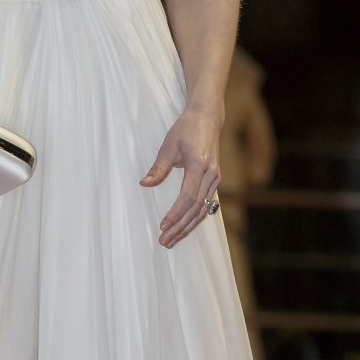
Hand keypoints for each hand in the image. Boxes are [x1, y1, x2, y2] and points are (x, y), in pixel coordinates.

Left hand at [141, 104, 221, 247]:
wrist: (208, 118)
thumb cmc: (186, 129)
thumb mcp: (168, 145)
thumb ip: (158, 167)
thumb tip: (145, 184)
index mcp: (199, 166)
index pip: (187, 197)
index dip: (175, 213)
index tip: (163, 225)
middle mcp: (211, 175)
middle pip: (195, 208)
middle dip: (180, 227)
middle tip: (164, 241)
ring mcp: (215, 178)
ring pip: (202, 210)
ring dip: (187, 227)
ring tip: (172, 240)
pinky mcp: (215, 180)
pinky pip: (206, 204)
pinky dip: (194, 218)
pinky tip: (184, 228)